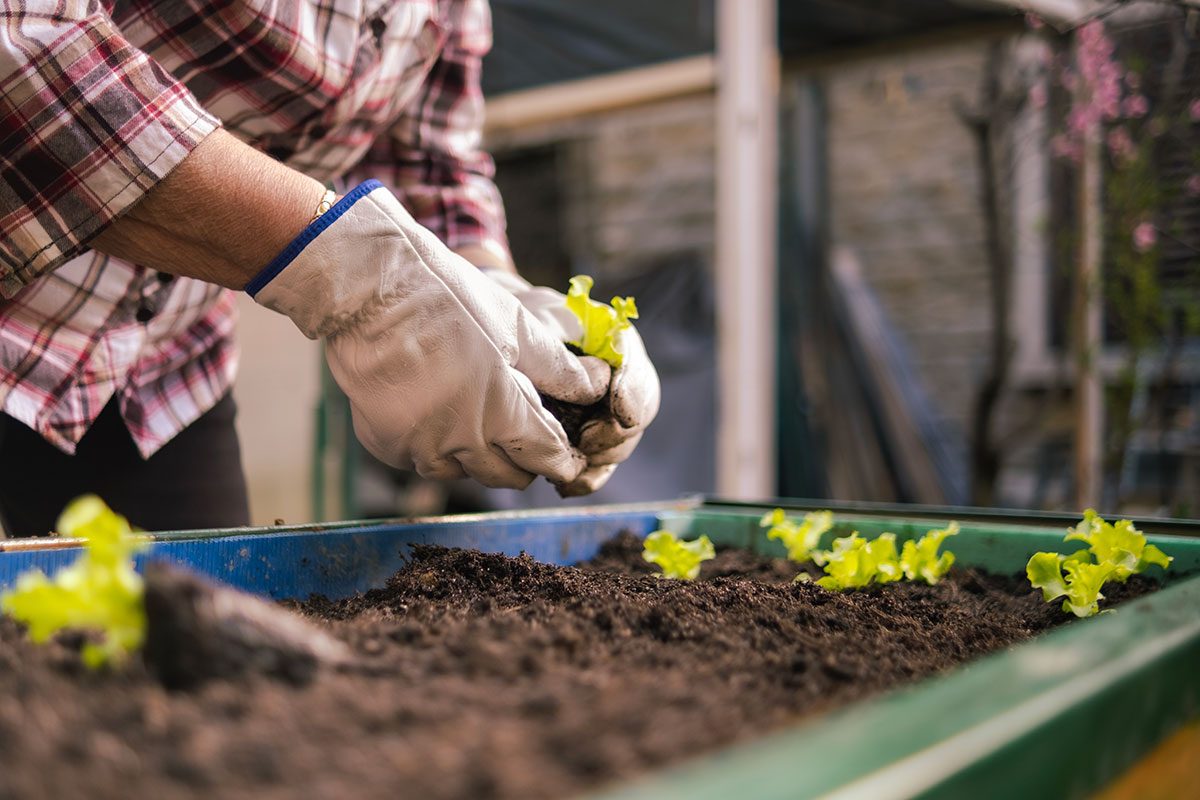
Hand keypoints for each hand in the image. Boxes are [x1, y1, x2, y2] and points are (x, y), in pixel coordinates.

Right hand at [248, 181, 608, 488]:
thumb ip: (559, 368)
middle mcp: (461, 441)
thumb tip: (598, 386)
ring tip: (481, 423)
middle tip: (527, 439)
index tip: (568, 456)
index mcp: (502, 413)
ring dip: (477, 457)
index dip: (563, 459)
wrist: (369, 290)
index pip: (546, 458)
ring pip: (462, 472)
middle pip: (506, 475)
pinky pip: (420, 461)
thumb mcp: (516, 327)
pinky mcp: (385, 444)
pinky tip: (437, 416)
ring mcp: (419, 446)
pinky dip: (435, 448)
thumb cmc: (450, 299)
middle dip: (523, 462)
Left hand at [484, 271, 659, 495]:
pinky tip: (566, 485)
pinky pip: (597, 463)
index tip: (623, 412)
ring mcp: (604, 410)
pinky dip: (586, 477)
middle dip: (615, 436)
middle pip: (637, 415)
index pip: (638, 371)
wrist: (497, 333)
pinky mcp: (586, 435)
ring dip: (600, 461)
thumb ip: (563, 349)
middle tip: (587, 444)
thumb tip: (595, 385)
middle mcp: (618, 378)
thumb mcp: (536, 320)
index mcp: (614, 342)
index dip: (635, 393)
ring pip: (619, 444)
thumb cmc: (517, 318)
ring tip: (571, 469)